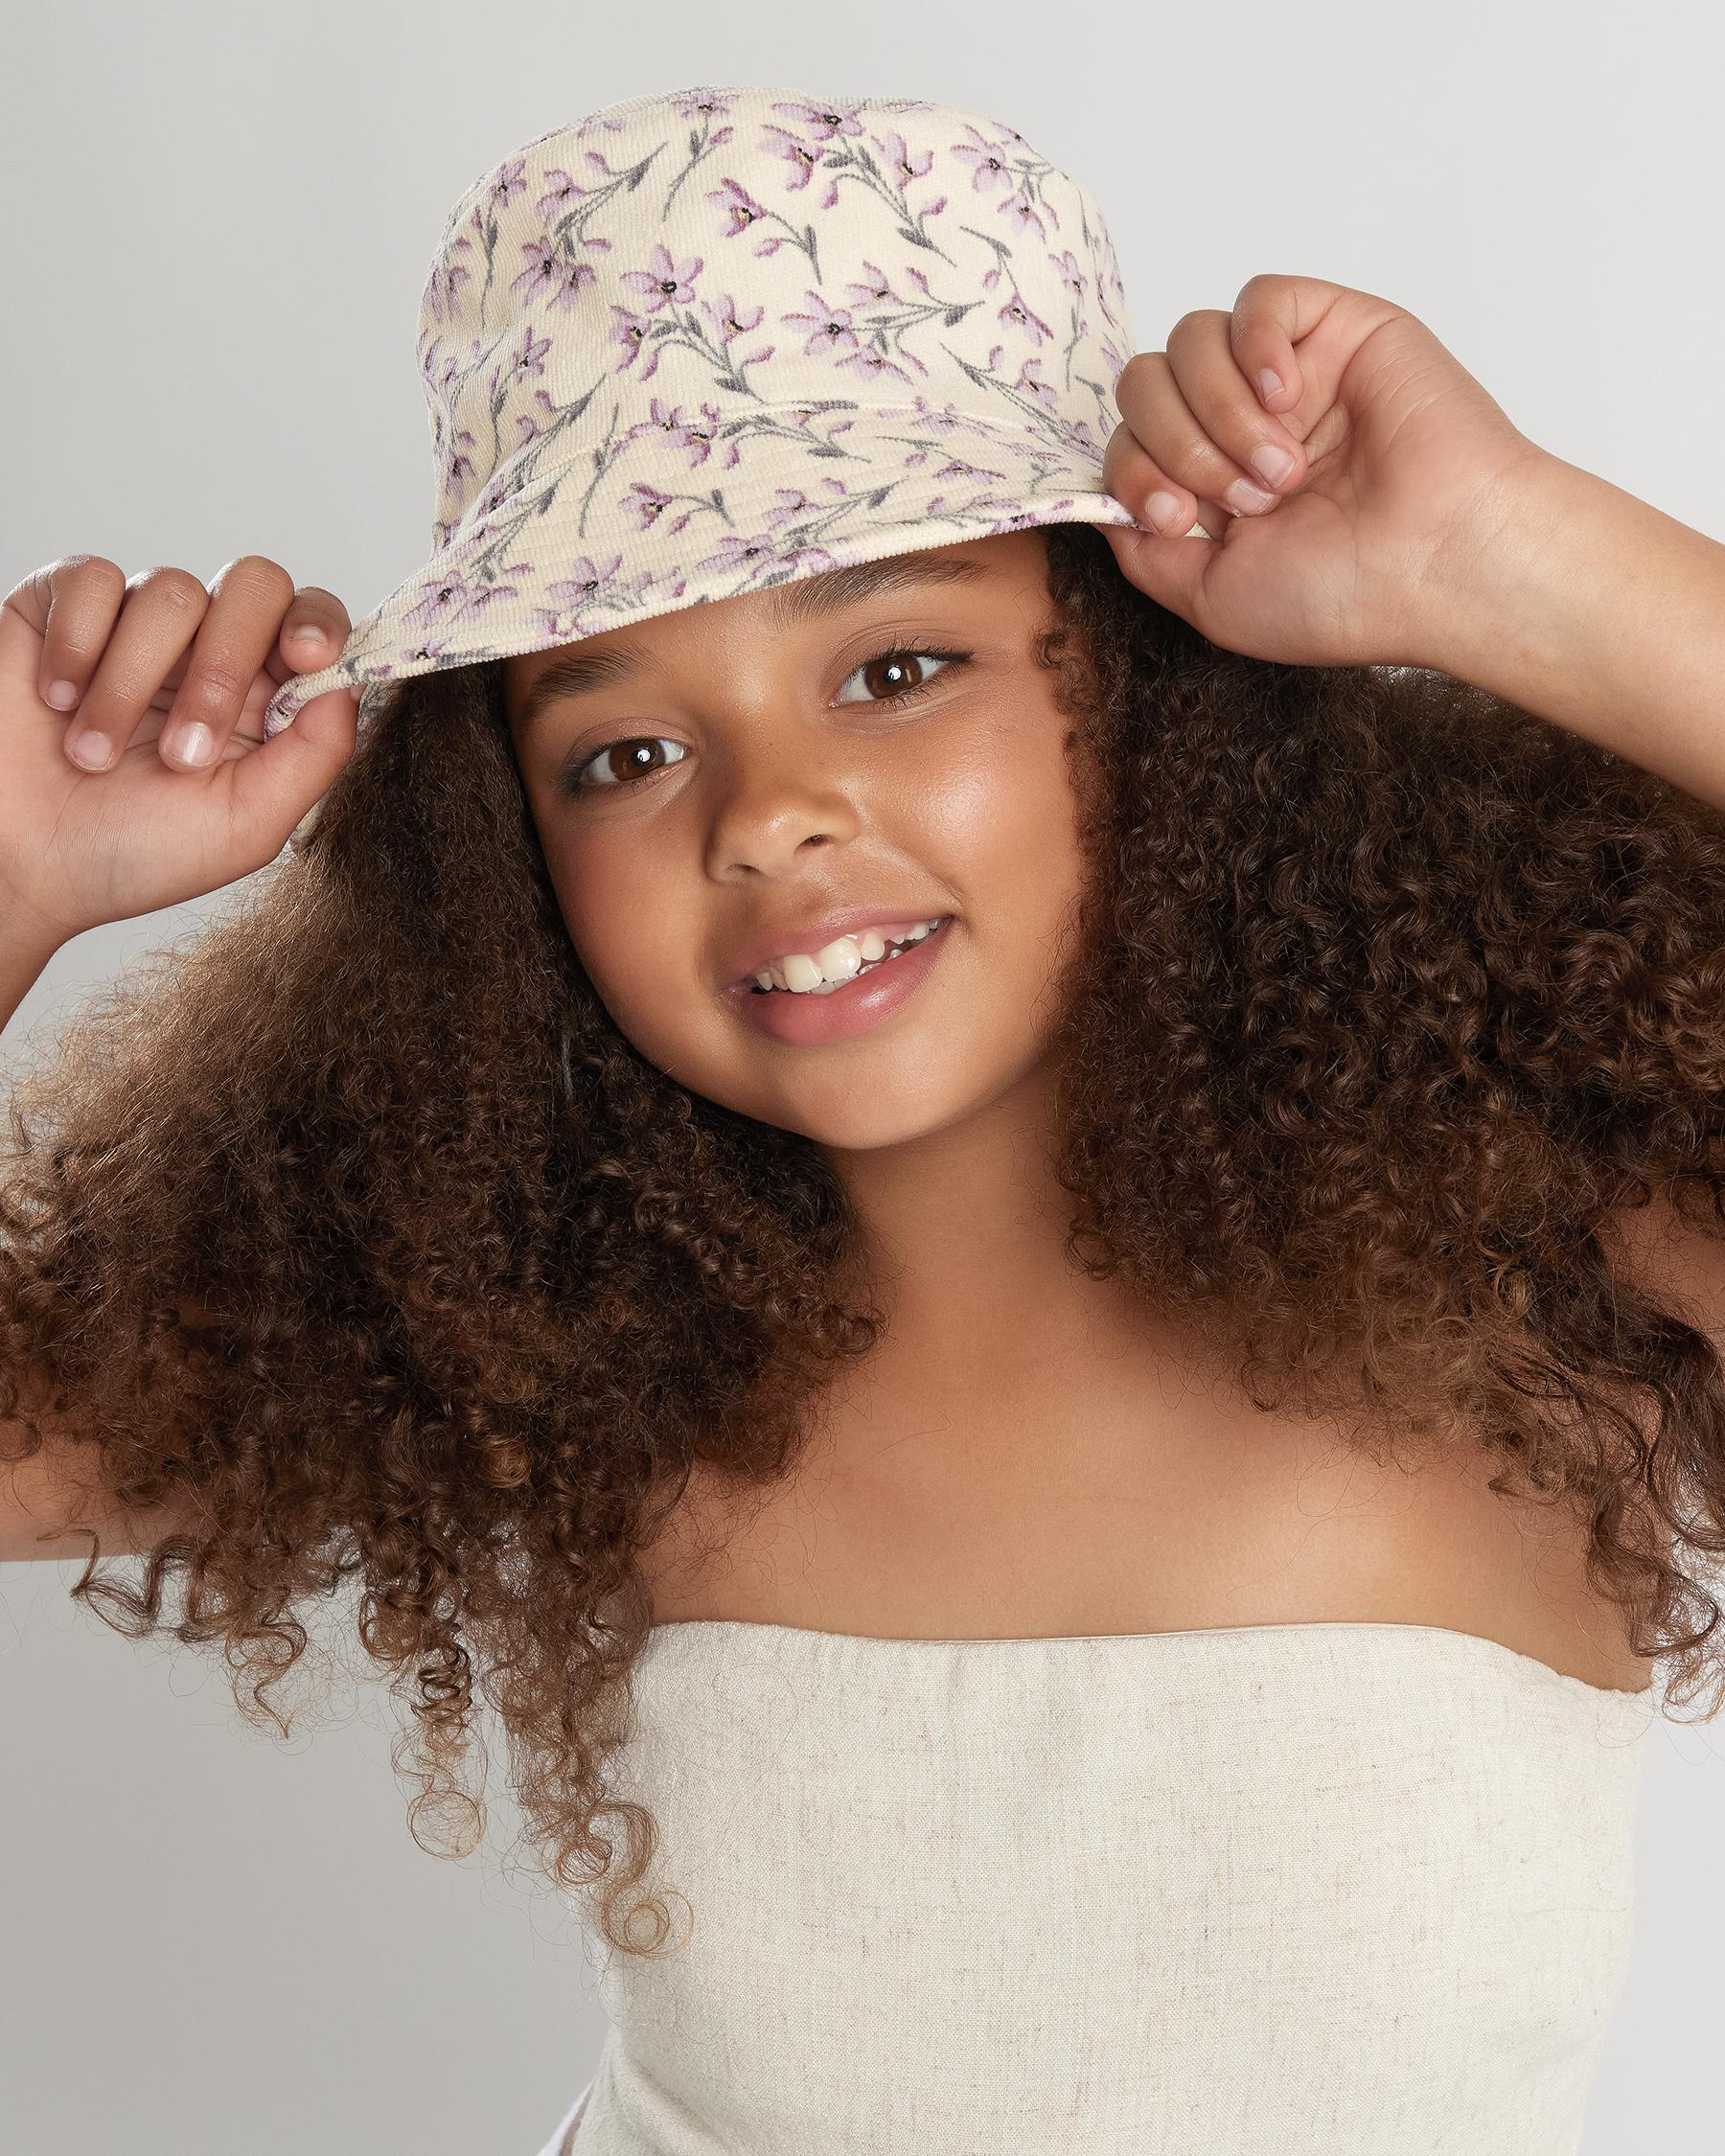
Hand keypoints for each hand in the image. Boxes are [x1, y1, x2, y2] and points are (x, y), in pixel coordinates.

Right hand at [0, 555, 357, 951]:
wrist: (18, 862)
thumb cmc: (129, 853)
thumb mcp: (245, 827)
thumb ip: (313, 757)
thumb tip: (347, 684)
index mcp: (264, 698)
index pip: (313, 622)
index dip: (317, 625)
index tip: (306, 657)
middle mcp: (208, 649)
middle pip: (254, 584)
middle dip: (224, 666)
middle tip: (180, 752)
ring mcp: (137, 624)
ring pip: (169, 593)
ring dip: (131, 685)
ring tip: (94, 755)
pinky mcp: (62, 606)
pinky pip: (92, 579)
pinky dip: (76, 648)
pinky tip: (55, 702)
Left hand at [1097, 273, 1550, 669]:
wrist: (1436, 564)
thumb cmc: (1343, 593)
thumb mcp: (1208, 596)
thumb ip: (1141, 552)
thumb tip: (1101, 502)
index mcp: (1211, 485)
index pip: (1125, 441)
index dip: (1132, 472)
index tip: (1175, 518)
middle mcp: (1240, 425)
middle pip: (1143, 384)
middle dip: (1176, 445)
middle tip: (1244, 500)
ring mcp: (1286, 376)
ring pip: (1190, 341)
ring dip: (1220, 412)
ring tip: (1282, 469)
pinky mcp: (1335, 328)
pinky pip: (1258, 298)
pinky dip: (1255, 345)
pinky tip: (1288, 397)